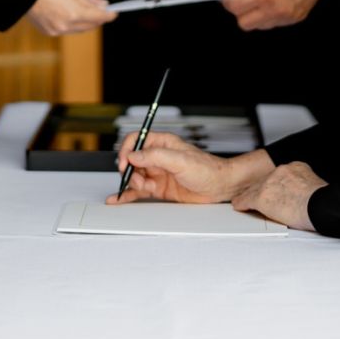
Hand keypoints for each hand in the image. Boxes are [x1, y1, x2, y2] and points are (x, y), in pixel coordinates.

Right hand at [25, 0, 115, 36]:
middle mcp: (66, 25)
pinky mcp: (48, 31)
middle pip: (89, 26)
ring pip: (78, 29)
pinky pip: (66, 30)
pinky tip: (71, 14)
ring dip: (85, 22)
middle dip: (97, 19)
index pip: (98, 17)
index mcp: (73, 12)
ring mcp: (56, 30)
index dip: (109, 15)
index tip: (115, 12)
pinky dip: (72, 23)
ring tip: (88, 11)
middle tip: (103, 11)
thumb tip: (104, 5)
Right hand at [106, 131, 273, 205]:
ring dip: (135, 183)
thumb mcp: (180, 160)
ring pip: (134, 176)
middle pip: (132, 161)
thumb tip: (134, 155)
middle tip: (139, 180)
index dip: (126, 151)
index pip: (136, 140)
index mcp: (162, 143)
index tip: (124, 163)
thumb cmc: (207, 169)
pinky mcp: (159, 187)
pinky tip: (119, 198)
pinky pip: (139, 191)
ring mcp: (157, 173)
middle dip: (130, 171)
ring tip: (147, 188)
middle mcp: (157, 157)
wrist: (220, 186)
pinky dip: (128, 194)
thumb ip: (155, 156)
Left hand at [231, 161, 325, 230]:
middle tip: (259, 197)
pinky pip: (248, 199)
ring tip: (245, 201)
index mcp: (296, 167)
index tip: (275, 190)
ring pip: (256, 189)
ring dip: (251, 196)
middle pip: (265, 180)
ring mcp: (270, 182)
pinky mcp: (262, 197)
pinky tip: (239, 205)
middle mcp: (281, 171)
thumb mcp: (316, 187)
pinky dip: (243, 202)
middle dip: (262, 189)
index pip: (280, 175)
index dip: (275, 184)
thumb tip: (306, 197)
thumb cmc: (323, 202)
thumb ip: (305, 188)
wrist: (320, 206)